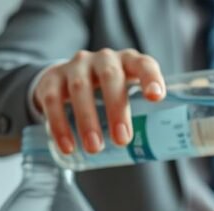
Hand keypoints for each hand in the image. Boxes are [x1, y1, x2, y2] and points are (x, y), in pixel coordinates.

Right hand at [32, 49, 166, 154]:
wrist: (67, 81)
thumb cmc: (110, 93)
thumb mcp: (128, 95)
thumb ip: (144, 114)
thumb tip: (162, 148)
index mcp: (128, 62)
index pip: (143, 64)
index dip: (150, 78)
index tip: (156, 97)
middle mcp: (102, 59)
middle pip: (110, 77)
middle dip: (116, 109)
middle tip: (122, 140)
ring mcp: (76, 66)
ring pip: (80, 88)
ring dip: (88, 120)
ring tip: (95, 148)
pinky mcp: (52, 79)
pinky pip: (53, 100)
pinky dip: (60, 125)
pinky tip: (68, 147)